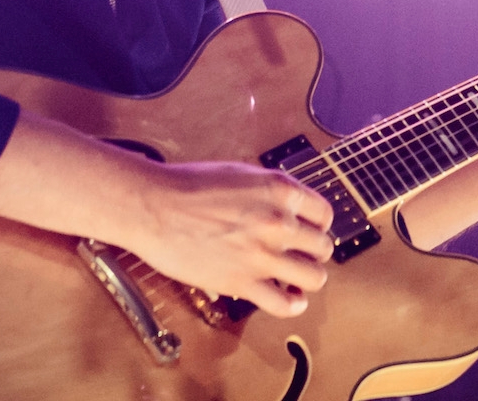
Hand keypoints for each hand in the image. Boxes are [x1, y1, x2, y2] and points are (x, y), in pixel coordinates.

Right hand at [0, 112, 333, 319]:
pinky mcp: (243, 282)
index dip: (318, 225)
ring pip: (314, 278)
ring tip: (297, 278)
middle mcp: (278, 222)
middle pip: (323, 247)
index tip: (310, 231)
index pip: (324, 214)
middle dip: (314, 252)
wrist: (154, 207)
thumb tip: (286, 209)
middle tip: (302, 255)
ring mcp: (262, 255)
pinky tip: (289, 299)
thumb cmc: (187, 186)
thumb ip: (269, 192)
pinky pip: (285, 304)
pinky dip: (293, 305)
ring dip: (308, 279)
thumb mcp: (239, 173)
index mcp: (279, 190)